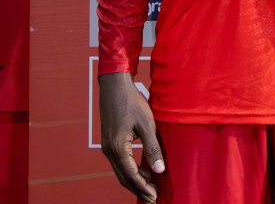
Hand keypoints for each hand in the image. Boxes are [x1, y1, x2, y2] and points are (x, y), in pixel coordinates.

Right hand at [99, 72, 163, 201]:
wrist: (114, 88)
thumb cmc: (132, 103)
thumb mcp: (147, 124)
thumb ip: (153, 147)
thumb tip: (159, 170)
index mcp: (117, 149)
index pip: (131, 176)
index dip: (143, 188)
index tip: (154, 197)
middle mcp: (109, 151)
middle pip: (124, 178)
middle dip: (138, 189)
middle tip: (152, 199)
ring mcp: (108, 147)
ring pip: (121, 171)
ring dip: (135, 181)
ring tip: (150, 188)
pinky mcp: (111, 142)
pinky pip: (120, 162)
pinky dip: (131, 171)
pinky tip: (143, 171)